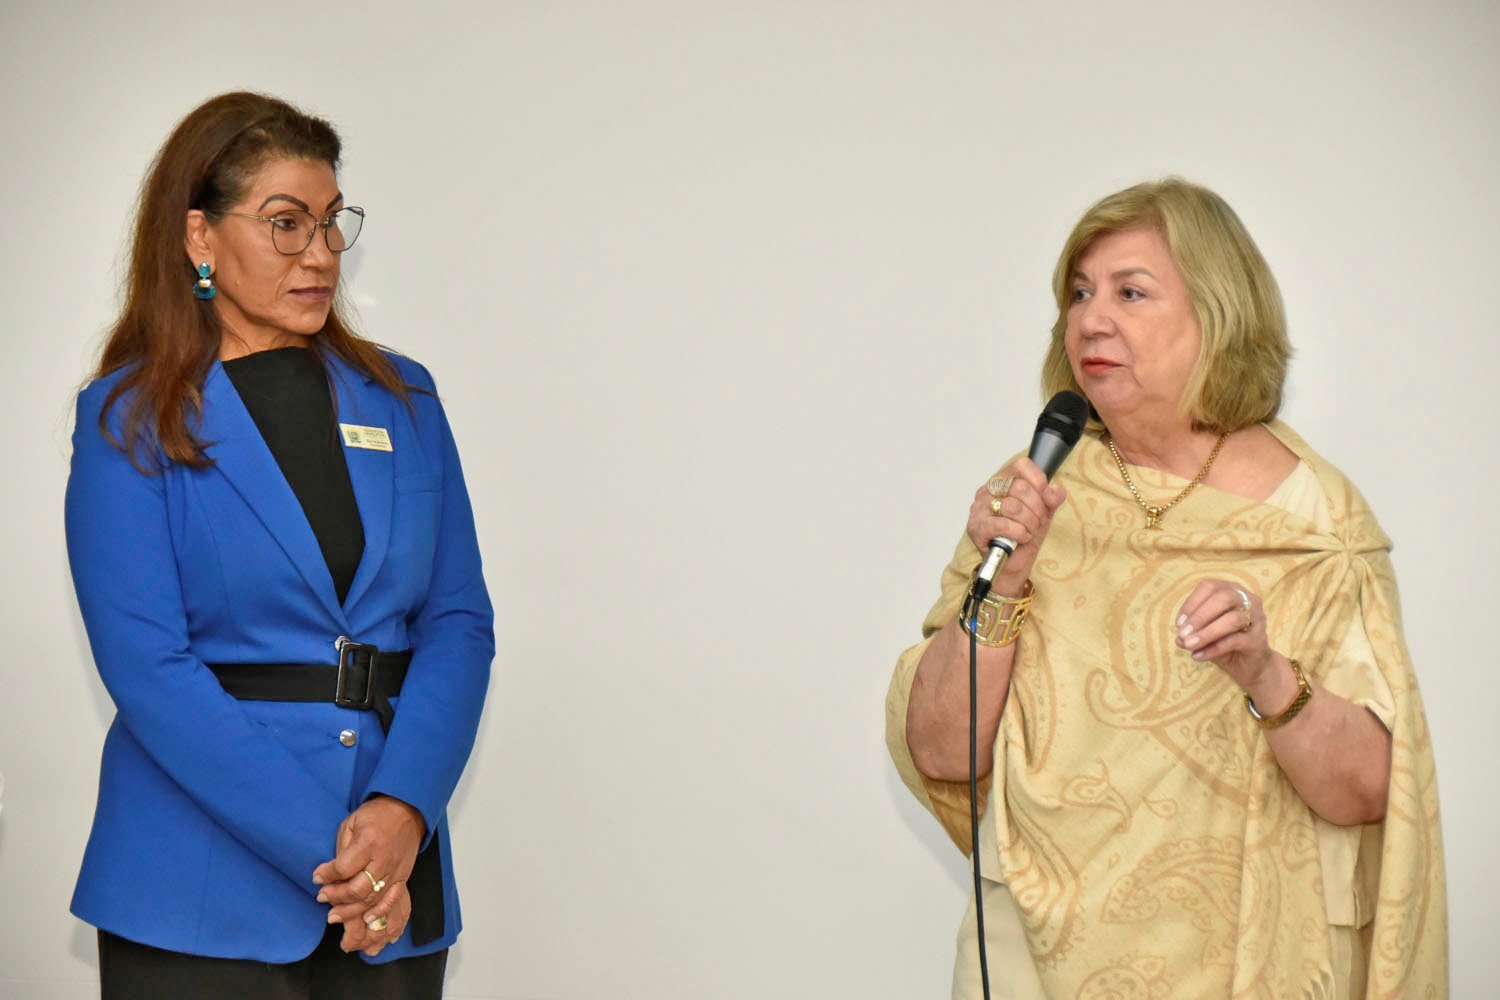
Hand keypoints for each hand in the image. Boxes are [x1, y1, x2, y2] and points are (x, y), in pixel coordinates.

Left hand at [312, 796, 424, 941]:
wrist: (407, 810)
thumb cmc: (376, 815)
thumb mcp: (351, 823)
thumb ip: (342, 849)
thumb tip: (329, 874)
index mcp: (369, 842)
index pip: (343, 868)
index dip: (326, 875)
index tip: (317, 876)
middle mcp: (384, 859)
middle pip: (357, 889)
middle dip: (335, 896)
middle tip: (322, 896)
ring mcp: (395, 871)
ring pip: (372, 900)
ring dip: (350, 911)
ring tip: (334, 914)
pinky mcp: (402, 877)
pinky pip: (391, 901)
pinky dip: (378, 913)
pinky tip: (364, 919)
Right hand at [966, 457, 1066, 593]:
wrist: (1012, 564)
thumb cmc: (1023, 535)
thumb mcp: (1044, 513)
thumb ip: (1052, 498)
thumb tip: (1054, 490)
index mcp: (1003, 481)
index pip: (1021, 466)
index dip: (1038, 480)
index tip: (1044, 497)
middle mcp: (988, 490)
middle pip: (1020, 487)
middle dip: (1037, 508)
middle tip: (1038, 521)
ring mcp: (979, 508)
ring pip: (1013, 506)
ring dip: (1029, 523)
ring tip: (1029, 532)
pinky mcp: (976, 527)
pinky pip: (1003, 524)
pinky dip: (1019, 533)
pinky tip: (1020, 538)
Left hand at [1174, 579, 1277, 689]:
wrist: (1250, 665)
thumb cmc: (1225, 642)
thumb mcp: (1204, 635)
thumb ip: (1192, 632)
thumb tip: (1179, 638)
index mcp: (1231, 590)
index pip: (1209, 587)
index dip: (1191, 603)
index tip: (1178, 623)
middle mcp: (1247, 600)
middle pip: (1223, 598)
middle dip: (1200, 616)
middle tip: (1183, 634)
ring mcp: (1257, 619)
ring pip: (1232, 619)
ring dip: (1206, 632)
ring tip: (1189, 645)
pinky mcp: (1258, 640)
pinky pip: (1235, 640)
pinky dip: (1214, 648)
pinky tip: (1198, 656)